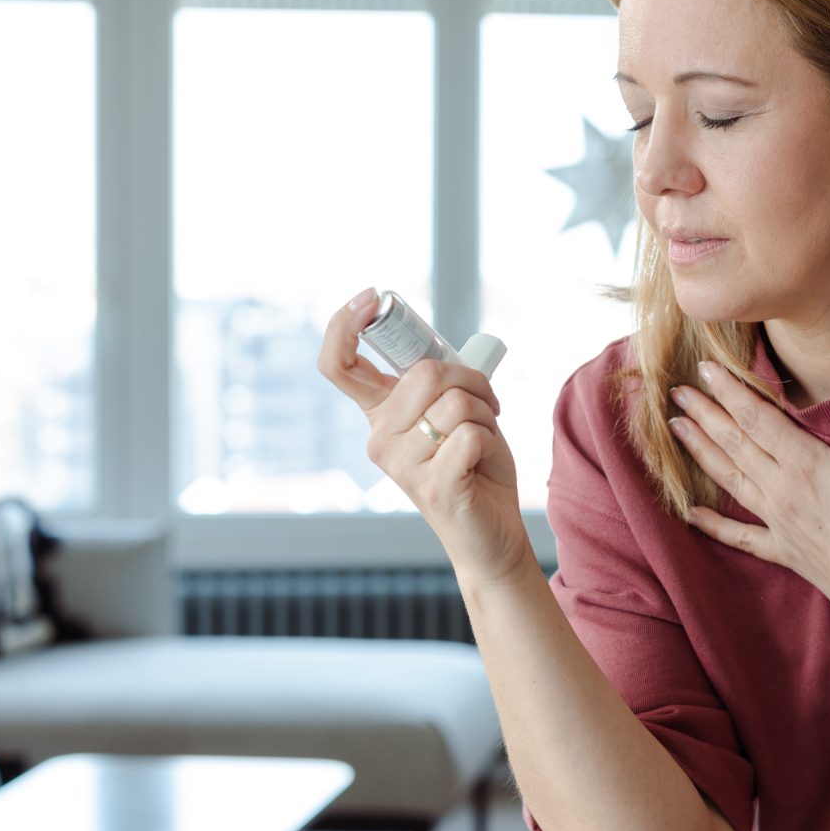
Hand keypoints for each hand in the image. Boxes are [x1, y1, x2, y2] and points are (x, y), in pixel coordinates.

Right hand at [317, 288, 532, 585]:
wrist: (491, 533)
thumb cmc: (474, 466)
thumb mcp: (450, 412)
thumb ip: (437, 382)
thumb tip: (439, 354)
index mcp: (380, 415)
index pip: (338, 364)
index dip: (343, 324)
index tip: (369, 297)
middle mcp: (379, 438)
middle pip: (425, 373)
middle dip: (471, 379)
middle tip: (485, 405)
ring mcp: (402, 465)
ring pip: (455, 403)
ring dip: (485, 414)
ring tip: (482, 440)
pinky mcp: (433, 487)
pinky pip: (470, 435)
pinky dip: (490, 442)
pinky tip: (481, 465)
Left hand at [667, 353, 829, 624]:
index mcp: (805, 465)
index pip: (758, 418)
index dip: (731, 391)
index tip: (706, 368)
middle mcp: (782, 491)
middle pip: (735, 444)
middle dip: (704, 415)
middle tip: (676, 392)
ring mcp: (778, 523)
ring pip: (730, 480)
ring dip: (701, 453)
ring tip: (675, 431)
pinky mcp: (783, 551)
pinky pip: (741, 536)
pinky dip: (714, 524)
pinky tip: (690, 514)